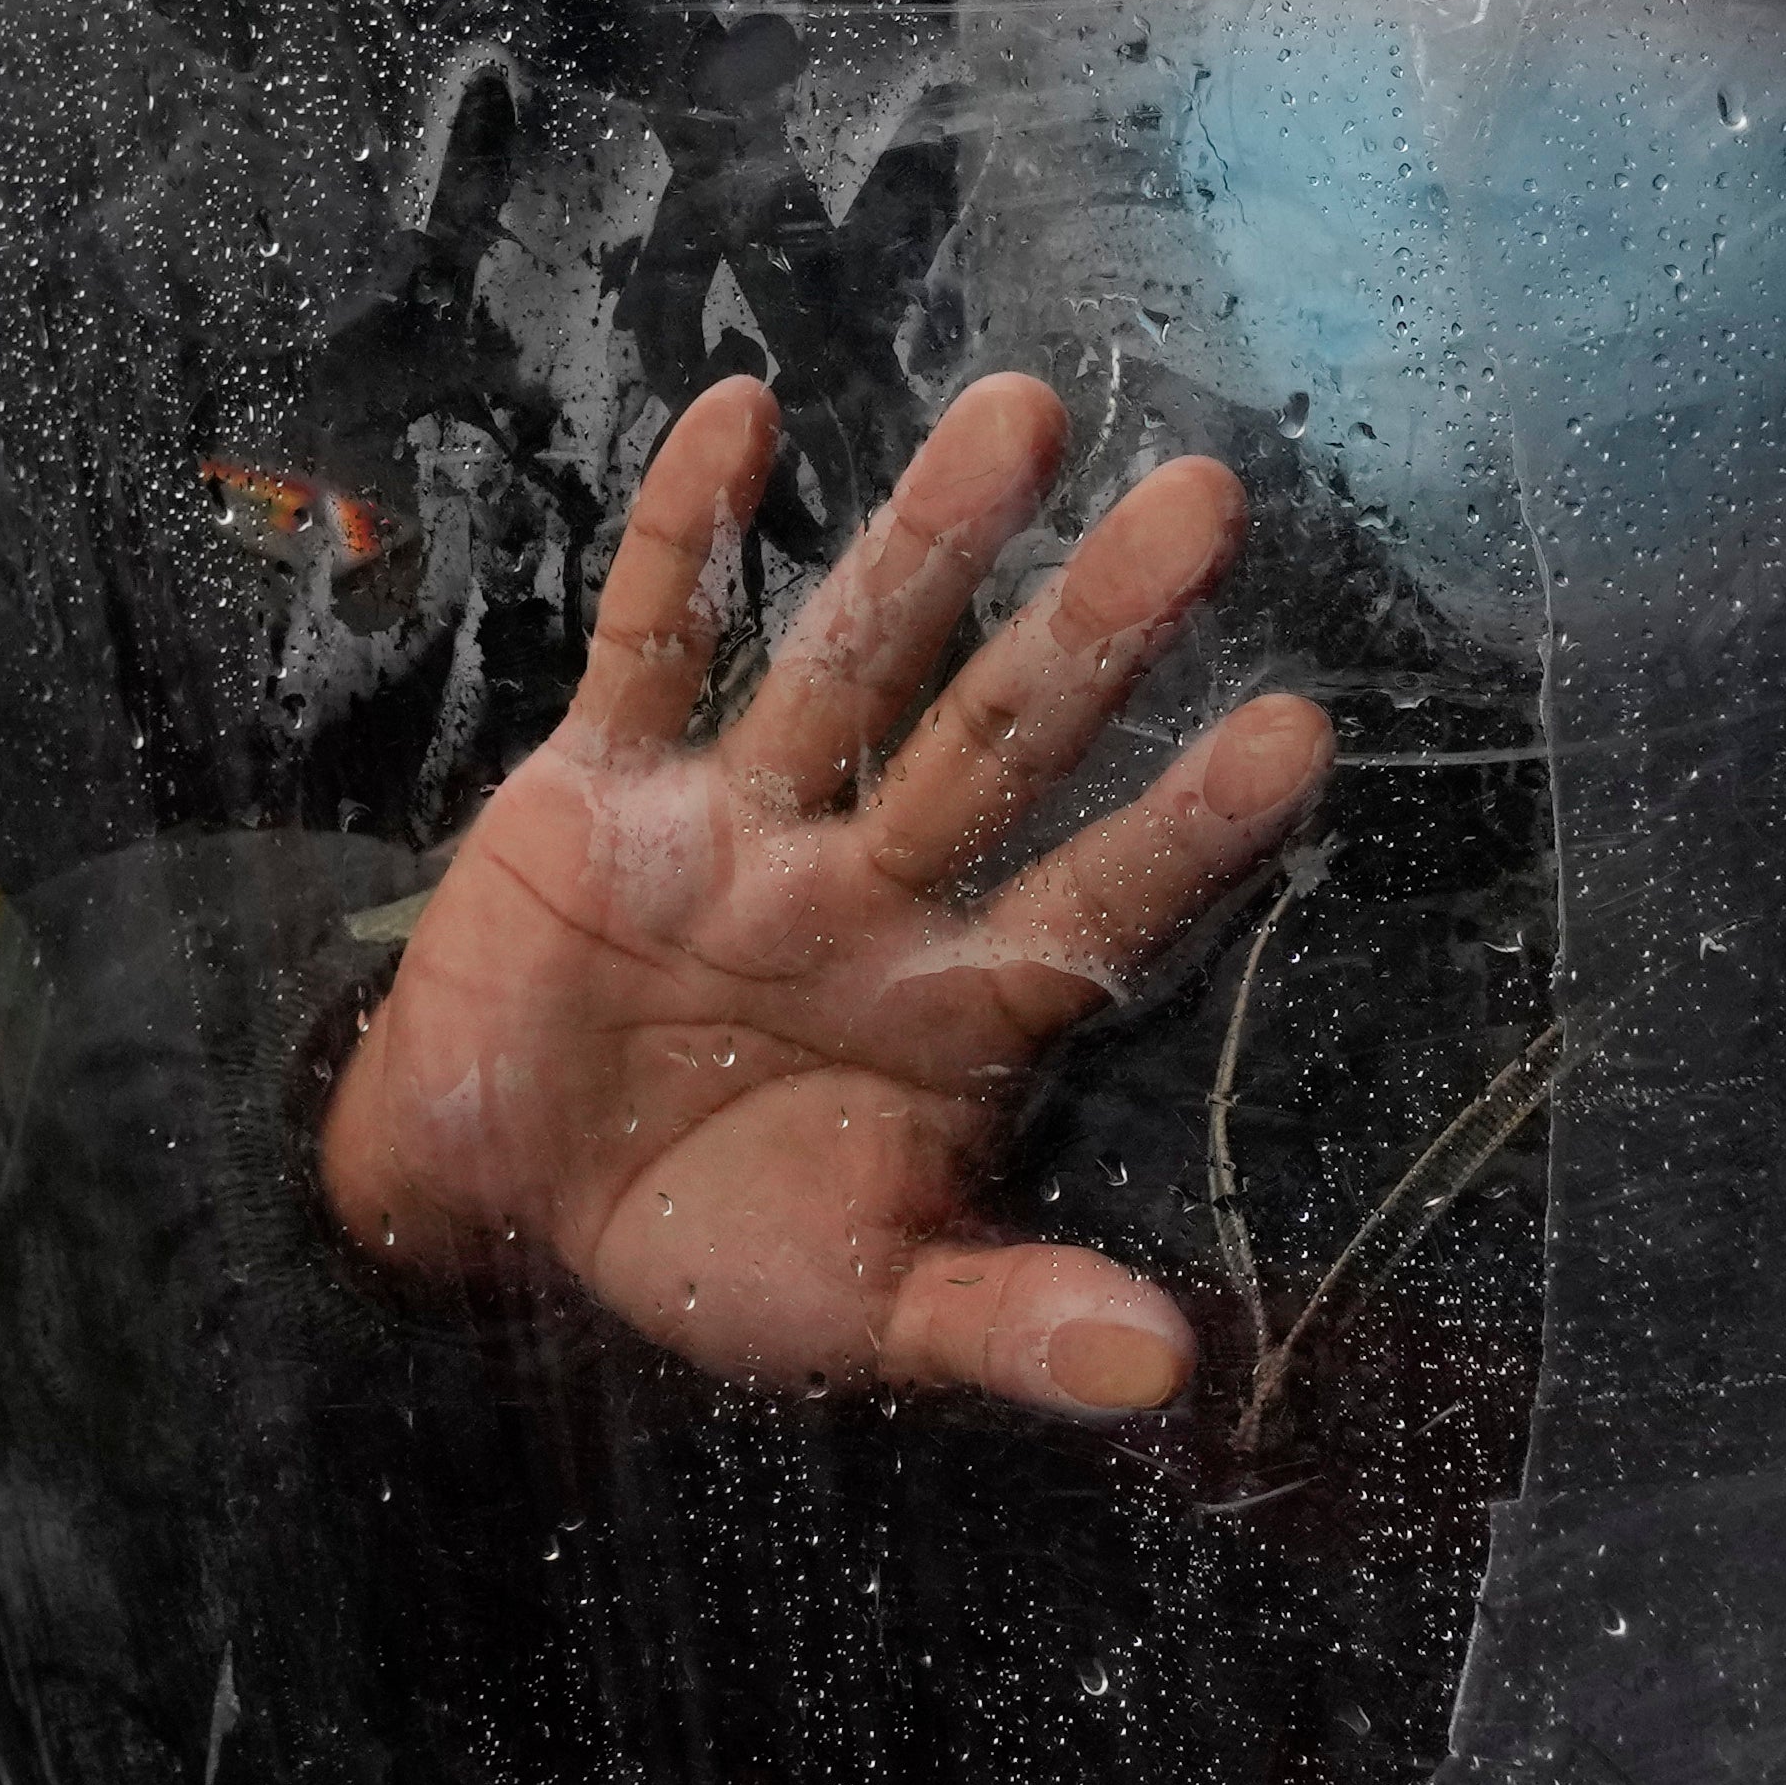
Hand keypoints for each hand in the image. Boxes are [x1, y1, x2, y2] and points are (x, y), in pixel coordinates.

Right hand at [314, 370, 1327, 1415]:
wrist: (485, 1206)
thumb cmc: (698, 1245)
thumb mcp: (852, 1312)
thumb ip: (1001, 1326)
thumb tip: (1170, 1373)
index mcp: (946, 1011)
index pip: (1092, 899)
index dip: (1188, 826)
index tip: (1300, 734)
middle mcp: (864, 891)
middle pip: (998, 740)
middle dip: (1096, 632)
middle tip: (1210, 501)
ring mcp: (736, 823)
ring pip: (850, 659)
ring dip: (929, 539)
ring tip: (1023, 411)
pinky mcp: (598, 786)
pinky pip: (651, 640)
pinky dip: (687, 533)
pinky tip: (743, 416)